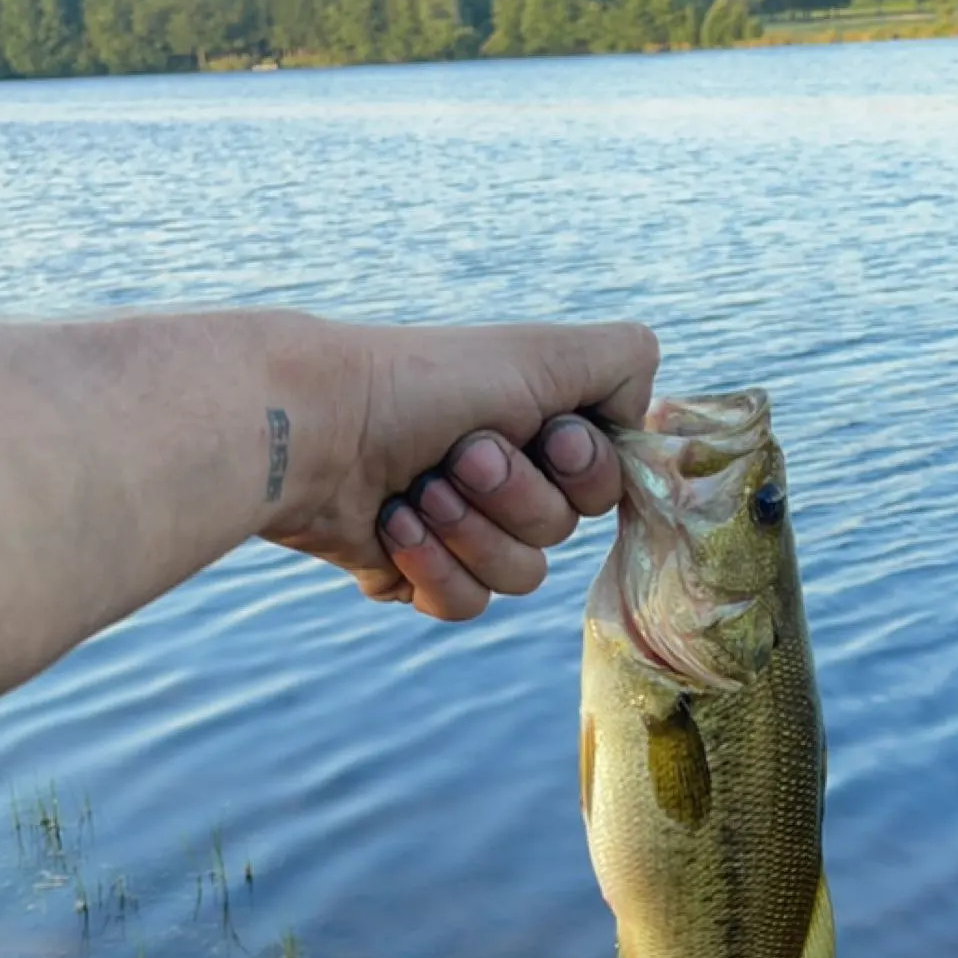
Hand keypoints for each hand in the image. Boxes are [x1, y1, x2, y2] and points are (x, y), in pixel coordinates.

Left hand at [262, 319, 659, 620]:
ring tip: (417, 490)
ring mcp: (460, 528)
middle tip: (460, 454)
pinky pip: (464, 606)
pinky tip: (393, 527)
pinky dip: (431, 566)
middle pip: (563, 532)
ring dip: (469, 531)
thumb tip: (641, 416)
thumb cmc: (425, 382)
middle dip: (514, 496)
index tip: (546, 438)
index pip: (608, 485)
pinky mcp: (415, 572)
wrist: (315, 427)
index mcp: (538, 428)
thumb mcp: (543, 351)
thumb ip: (626, 362)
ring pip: (521, 577)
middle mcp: (506, 477)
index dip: (583, 472)